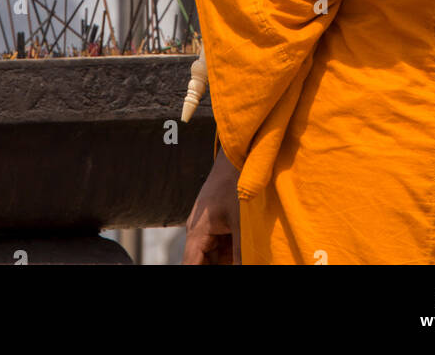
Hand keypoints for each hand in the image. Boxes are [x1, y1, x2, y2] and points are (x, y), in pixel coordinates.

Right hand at [182, 147, 241, 264]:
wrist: (239, 154)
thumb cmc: (235, 183)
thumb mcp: (240, 223)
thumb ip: (240, 253)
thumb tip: (242, 268)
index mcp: (197, 232)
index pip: (189, 266)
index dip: (193, 275)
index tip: (199, 279)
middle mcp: (199, 232)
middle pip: (202, 263)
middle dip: (216, 266)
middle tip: (235, 262)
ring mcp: (210, 228)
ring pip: (214, 257)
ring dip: (228, 260)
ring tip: (242, 254)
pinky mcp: (221, 224)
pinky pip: (224, 247)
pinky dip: (233, 254)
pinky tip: (245, 253)